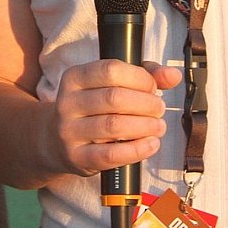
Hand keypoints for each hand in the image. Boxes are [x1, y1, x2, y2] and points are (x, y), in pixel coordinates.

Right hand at [47, 59, 181, 177]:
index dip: (139, 78)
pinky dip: (138, 150)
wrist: (54, 140)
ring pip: (114, 126)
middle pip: (115, 98)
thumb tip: (173, 76)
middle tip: (159, 109)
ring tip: (158, 126)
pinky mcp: (76, 157)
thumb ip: (144, 75)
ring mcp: (69, 131)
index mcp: (75, 77)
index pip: (111, 70)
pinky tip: (151, 144)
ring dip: (145, 126)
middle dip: (146, 104)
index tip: (152, 87)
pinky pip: (111, 154)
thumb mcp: (109, 85)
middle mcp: (67, 102)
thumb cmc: (91, 108)